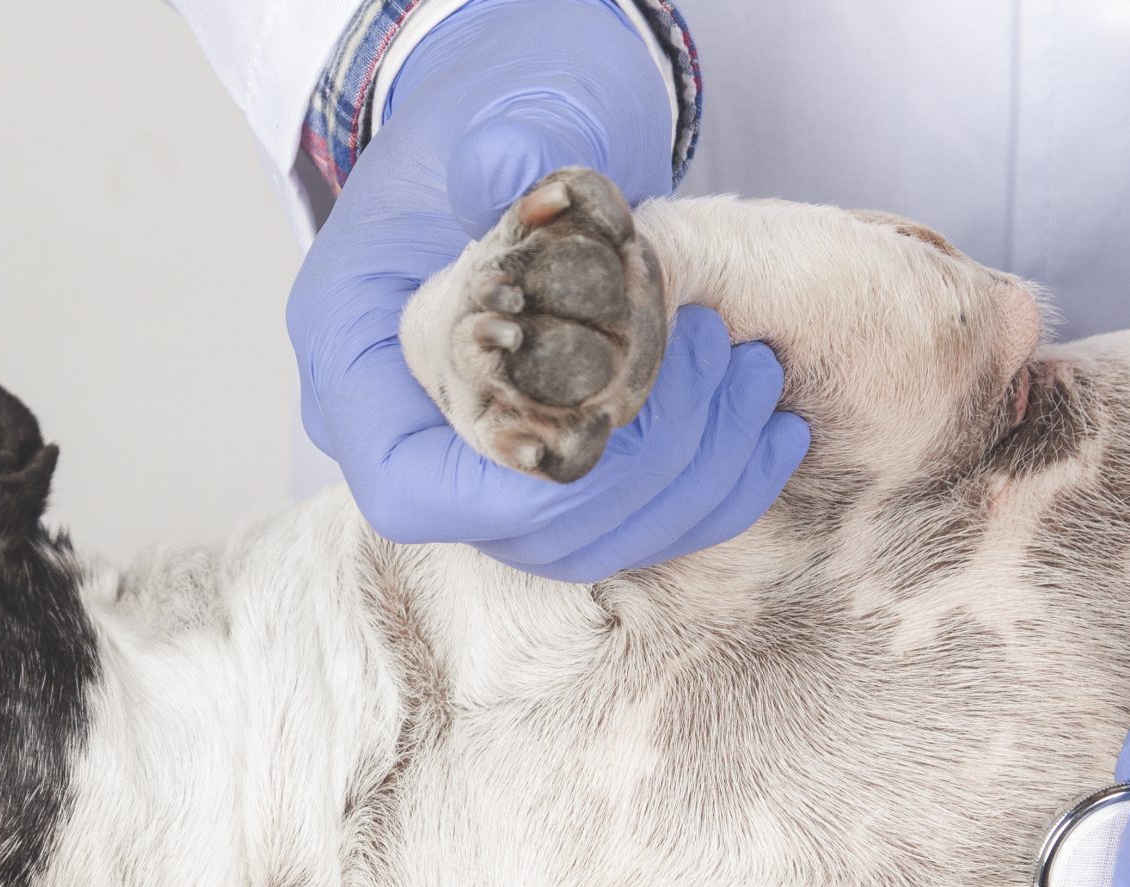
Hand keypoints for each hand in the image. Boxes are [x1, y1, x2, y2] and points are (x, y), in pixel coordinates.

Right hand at [288, 0, 807, 579]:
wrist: (528, 111)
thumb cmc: (496, 104)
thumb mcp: (499, 106)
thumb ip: (501, 147)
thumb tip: (506, 174)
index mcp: (356, 352)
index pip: (408, 485)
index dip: (511, 488)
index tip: (612, 427)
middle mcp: (409, 428)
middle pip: (516, 526)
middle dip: (639, 469)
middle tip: (717, 361)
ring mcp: (482, 456)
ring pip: (586, 539)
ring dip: (691, 479)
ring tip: (754, 377)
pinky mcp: (555, 460)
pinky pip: (630, 522)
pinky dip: (711, 490)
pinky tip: (773, 427)